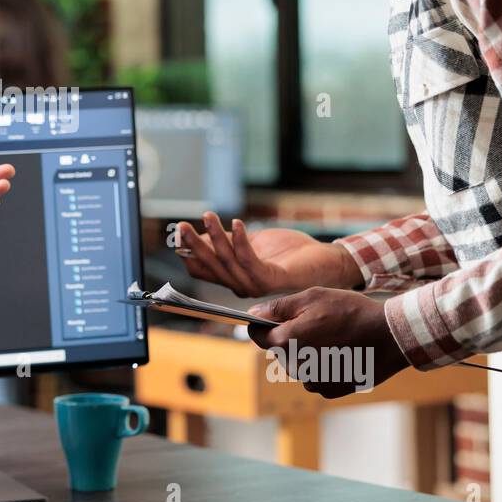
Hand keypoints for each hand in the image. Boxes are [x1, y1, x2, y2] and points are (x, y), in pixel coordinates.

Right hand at [175, 212, 363, 298]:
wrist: (323, 260)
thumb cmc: (289, 251)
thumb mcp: (251, 242)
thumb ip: (227, 241)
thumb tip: (199, 234)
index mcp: (233, 277)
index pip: (201, 270)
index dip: (188, 252)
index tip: (178, 232)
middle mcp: (240, 286)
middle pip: (210, 266)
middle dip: (194, 245)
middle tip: (180, 226)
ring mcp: (255, 285)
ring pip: (227, 262)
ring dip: (216, 237)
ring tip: (207, 215)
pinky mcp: (271, 279)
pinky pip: (250, 261)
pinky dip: (241, 241)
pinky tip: (238, 223)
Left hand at [248, 287, 408, 396]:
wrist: (390, 335)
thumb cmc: (351, 311)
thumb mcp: (312, 297)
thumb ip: (279, 307)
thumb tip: (254, 315)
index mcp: (287, 340)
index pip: (258, 336)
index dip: (262, 326)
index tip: (269, 320)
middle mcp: (296, 365)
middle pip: (280, 352)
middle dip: (290, 338)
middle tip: (316, 324)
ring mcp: (312, 380)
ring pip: (298, 366)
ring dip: (307, 354)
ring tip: (332, 338)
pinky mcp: (329, 390)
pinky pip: (315, 378)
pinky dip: (323, 368)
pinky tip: (341, 354)